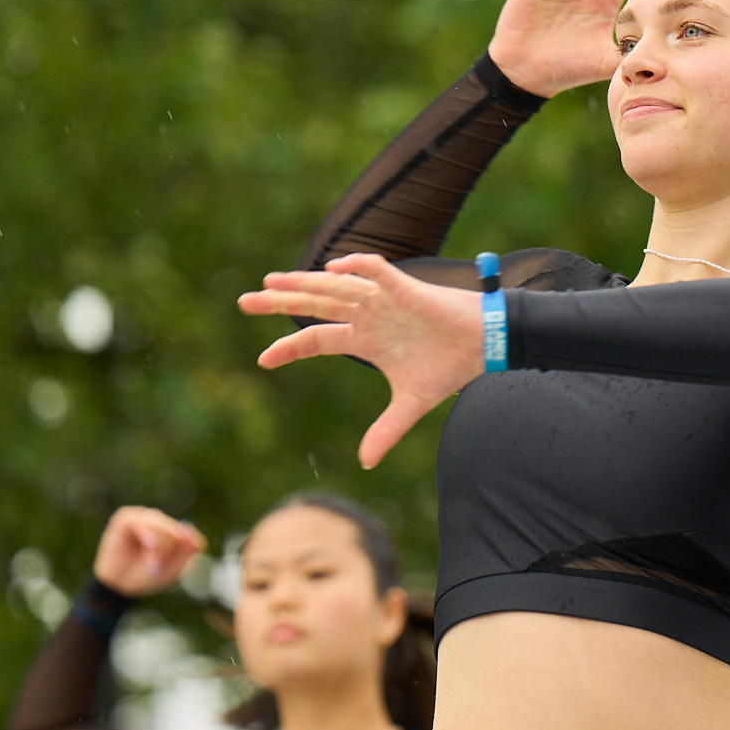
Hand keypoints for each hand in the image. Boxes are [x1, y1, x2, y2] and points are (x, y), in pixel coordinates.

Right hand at [92, 507, 205, 597]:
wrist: (120, 585)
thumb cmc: (148, 575)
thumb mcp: (174, 568)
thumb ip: (188, 550)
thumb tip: (189, 529)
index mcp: (174, 531)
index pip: (189, 535)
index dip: (184, 550)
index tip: (177, 566)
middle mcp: (159, 521)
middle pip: (176, 530)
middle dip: (168, 551)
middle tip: (158, 568)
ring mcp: (143, 518)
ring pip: (160, 526)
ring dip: (158, 547)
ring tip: (152, 564)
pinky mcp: (126, 518)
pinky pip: (141, 522)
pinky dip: (148, 534)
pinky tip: (149, 545)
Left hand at [237, 253, 481, 468]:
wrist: (485, 346)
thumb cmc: (450, 367)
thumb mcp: (411, 403)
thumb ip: (386, 430)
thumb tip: (366, 463)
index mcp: (365, 339)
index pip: (316, 339)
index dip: (289, 348)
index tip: (262, 360)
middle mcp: (367, 315)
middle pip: (315, 305)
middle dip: (280, 302)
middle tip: (244, 301)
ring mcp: (383, 300)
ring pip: (335, 285)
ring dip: (304, 281)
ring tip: (271, 280)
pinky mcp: (406, 289)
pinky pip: (377, 270)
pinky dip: (356, 265)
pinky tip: (333, 267)